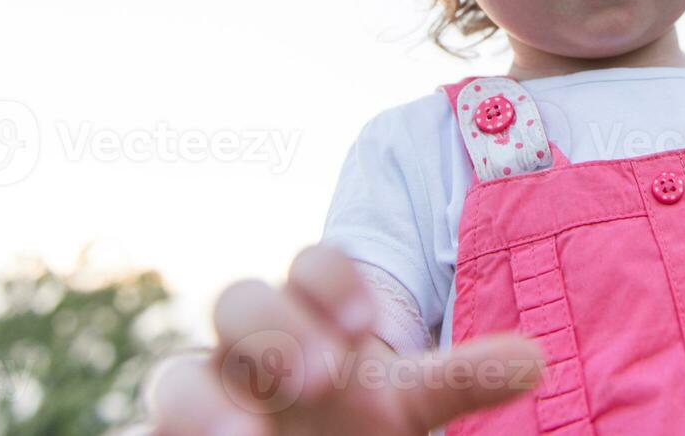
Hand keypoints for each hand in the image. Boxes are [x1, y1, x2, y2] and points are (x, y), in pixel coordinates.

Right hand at [144, 243, 544, 434]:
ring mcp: (201, 396)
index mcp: (308, 314)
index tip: (371, 324)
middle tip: (321, 377)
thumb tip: (537, 358)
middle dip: (276, 330)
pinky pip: (147, 433)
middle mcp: (246, 346)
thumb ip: (459, 378)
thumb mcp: (405, 404)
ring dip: (204, 401)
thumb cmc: (346, 421)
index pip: (310, 265)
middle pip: (240, 302)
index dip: (333, 282)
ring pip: (177, 375)